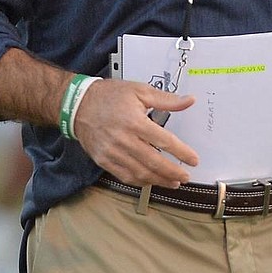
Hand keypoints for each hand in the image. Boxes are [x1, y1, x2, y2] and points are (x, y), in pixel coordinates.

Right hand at [73, 79, 198, 187]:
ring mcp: (112, 153)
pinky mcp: (103, 160)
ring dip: (159, 180)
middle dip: (173, 172)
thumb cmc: (110, 95)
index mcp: (135, 121)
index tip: (193, 160)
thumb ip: (166, 99)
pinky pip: (125, 176)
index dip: (181, 152)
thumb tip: (189, 101)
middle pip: (154, 162)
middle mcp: (124, 140)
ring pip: (140, 173)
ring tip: (173, 182)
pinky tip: (151, 181)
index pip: (164, 141)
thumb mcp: (139, 90)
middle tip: (186, 176)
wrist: (78, 104)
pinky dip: (140, 182)